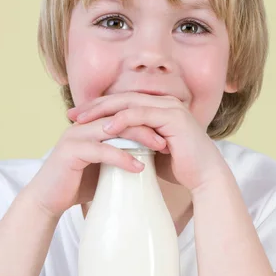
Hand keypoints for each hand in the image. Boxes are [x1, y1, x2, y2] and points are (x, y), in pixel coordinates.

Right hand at [24, 109, 169, 218]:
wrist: (47, 199)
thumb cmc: (76, 184)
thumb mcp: (103, 166)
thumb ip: (119, 156)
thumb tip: (148, 160)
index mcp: (90, 124)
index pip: (123, 114)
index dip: (146, 120)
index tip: (168, 132)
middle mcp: (83, 125)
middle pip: (121, 117)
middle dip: (147, 125)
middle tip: (169, 138)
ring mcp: (76, 136)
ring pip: (114, 129)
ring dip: (140, 138)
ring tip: (160, 148)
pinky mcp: (71, 151)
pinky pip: (102, 150)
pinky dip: (122, 157)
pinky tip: (139, 167)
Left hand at [67, 92, 226, 192]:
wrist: (204, 177)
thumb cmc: (179, 168)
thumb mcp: (150, 151)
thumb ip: (134, 142)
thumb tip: (112, 146)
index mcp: (158, 107)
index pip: (122, 102)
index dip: (98, 108)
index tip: (77, 117)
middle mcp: (164, 102)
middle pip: (121, 97)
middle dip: (94, 105)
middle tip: (72, 115)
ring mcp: (169, 107)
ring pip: (128, 102)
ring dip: (102, 111)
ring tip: (82, 121)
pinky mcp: (173, 117)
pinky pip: (141, 114)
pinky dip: (122, 120)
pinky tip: (105, 130)